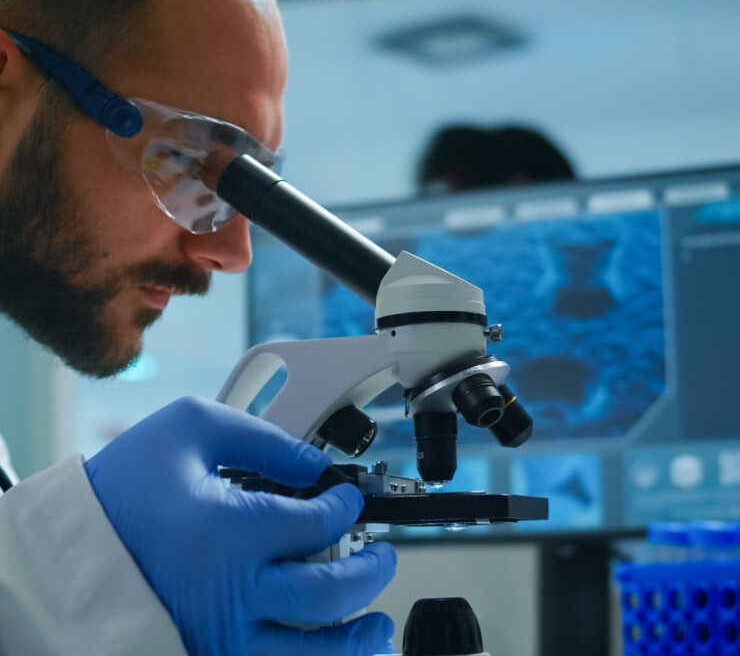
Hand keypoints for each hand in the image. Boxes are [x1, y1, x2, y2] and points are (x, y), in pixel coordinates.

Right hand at [84, 396, 395, 654]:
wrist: (67, 548)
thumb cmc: (122, 489)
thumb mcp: (192, 428)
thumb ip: (264, 439)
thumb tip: (314, 466)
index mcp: (228, 531)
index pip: (321, 525)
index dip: (347, 505)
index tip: (349, 496)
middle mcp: (229, 592)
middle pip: (328, 595)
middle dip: (371, 572)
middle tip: (383, 557)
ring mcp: (218, 635)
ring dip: (354, 643)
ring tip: (377, 625)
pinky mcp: (206, 654)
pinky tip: (327, 650)